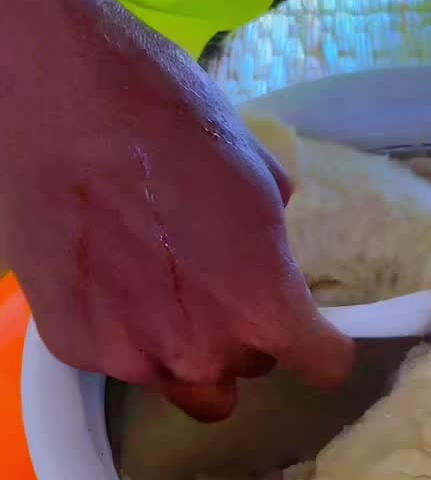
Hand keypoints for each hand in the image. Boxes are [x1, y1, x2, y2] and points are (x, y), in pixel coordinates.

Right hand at [0, 0, 353, 419]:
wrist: (58, 97)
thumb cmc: (167, 117)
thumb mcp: (255, 169)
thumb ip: (271, 236)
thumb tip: (268, 249)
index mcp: (263, 308)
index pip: (323, 367)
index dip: (321, 344)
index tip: (309, 327)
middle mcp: (202, 352)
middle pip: (247, 371)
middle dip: (241, 335)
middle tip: (215, 281)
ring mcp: (131, 357)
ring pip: (183, 382)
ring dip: (183, 348)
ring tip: (156, 285)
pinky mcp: (73, 347)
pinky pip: (120, 359)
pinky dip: (121, 331)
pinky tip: (105, 274)